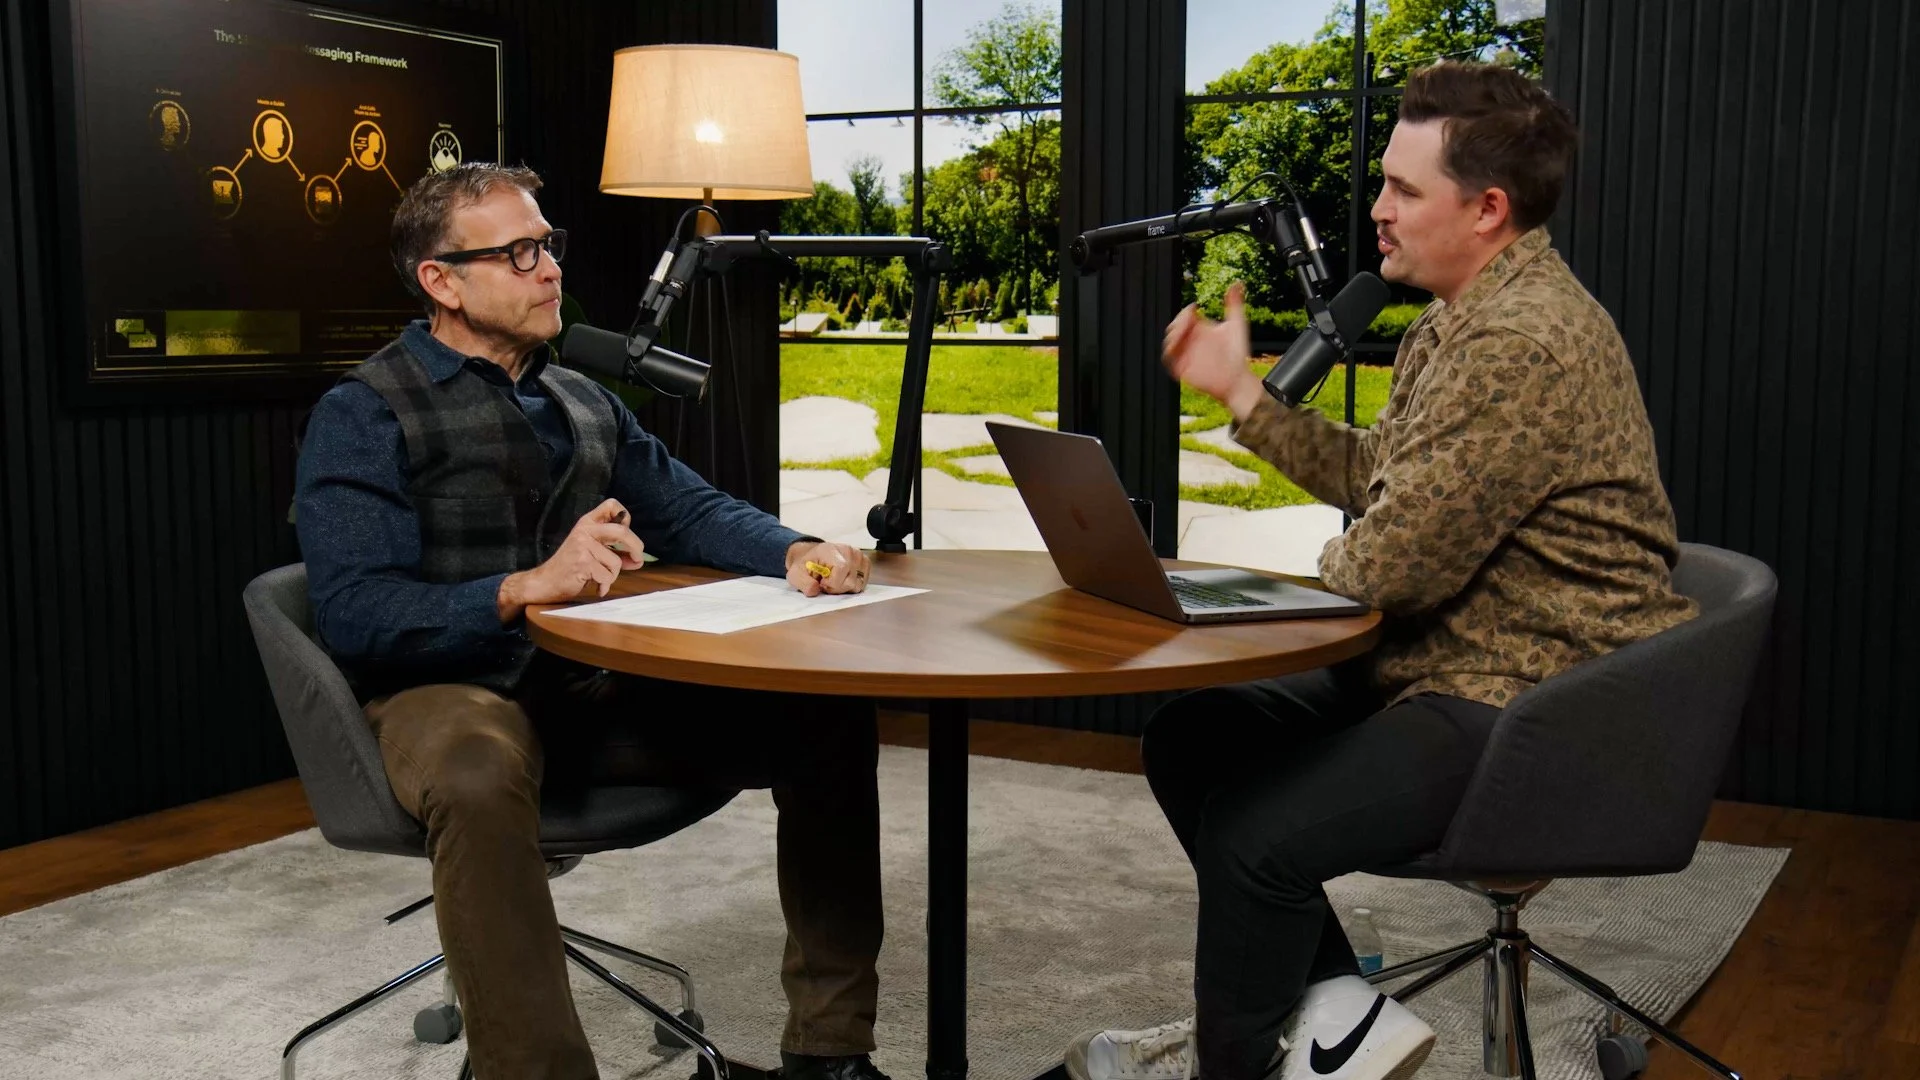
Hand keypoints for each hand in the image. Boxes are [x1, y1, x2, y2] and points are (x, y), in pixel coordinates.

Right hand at [497, 498, 645, 621]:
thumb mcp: (591, 550)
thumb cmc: (570, 567)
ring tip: (599, 578)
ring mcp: (583, 545)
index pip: (611, 504)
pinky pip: (607, 576)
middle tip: (639, 559)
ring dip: (612, 575)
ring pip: (616, 562)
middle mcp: (585, 530)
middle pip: (621, 532)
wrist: (545, 582)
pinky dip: (604, 585)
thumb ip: (613, 550)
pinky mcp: (583, 562)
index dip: (624, 516)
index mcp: (587, 522)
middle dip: (636, 547)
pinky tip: (595, 585)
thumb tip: (638, 559)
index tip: (627, 529)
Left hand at [785, 540, 869, 596]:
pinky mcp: (864, 562)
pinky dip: (852, 585)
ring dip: (845, 587)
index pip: (841, 570)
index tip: (822, 583)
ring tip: (834, 580)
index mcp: (830, 550)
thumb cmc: (806, 566)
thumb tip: (815, 590)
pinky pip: (863, 582)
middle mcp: (848, 551)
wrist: (812, 557)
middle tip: (826, 582)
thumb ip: (804, 583)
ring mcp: (858, 556)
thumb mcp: (796, 575)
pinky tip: (842, 579)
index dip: (832, 583)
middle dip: (837, 588)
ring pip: (858, 584)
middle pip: (851, 581)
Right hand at [1163, 281, 1267, 420]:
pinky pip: (1168, 360)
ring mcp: (1186, 354)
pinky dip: (1169, 352)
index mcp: (1200, 328)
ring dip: (1172, 335)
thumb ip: (1235, 304)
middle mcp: (1191, 340)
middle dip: (1177, 321)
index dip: (1186, 311)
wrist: (1237, 378)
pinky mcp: (1182, 368)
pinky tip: (1177, 345)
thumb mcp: (1237, 323)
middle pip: (1174, 327)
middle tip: (1187, 320)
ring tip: (1182, 332)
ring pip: (1169, 341)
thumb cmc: (1238, 353)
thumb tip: (1237, 283)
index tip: (1193, 308)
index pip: (1185, 315)